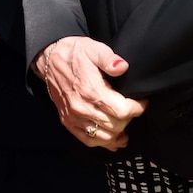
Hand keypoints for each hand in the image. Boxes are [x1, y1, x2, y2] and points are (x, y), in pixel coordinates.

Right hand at [34, 35, 145, 149]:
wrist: (49, 58)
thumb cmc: (73, 53)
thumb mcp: (93, 48)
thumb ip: (109, 59)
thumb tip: (122, 67)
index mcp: (91, 90)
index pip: (122, 111)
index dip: (137, 108)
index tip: (142, 102)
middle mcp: (82, 107)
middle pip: (115, 126)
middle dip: (129, 120)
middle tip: (133, 111)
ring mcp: (74, 117)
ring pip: (103, 137)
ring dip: (118, 135)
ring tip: (126, 127)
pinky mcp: (68, 121)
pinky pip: (87, 141)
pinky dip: (102, 143)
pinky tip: (113, 139)